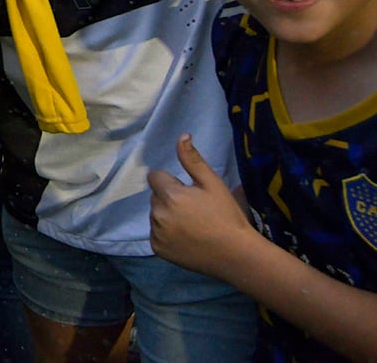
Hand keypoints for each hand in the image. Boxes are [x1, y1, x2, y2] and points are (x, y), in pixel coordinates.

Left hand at [148, 134, 254, 277]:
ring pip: (156, 214)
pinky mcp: (158, 249)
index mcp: (169, 196)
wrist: (236, 255)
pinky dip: (166, 233)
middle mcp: (158, 214)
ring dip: (167, 215)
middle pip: (156, 196)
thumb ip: (192, 160)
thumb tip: (182, 136)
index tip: (190, 193)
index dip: (172, 182)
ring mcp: (156, 234)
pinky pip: (156, 233)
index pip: (155, 177)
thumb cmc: (227, 216)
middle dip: (169, 198)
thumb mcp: (213, 184)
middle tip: (194, 210)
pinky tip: (186, 238)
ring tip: (192, 224)